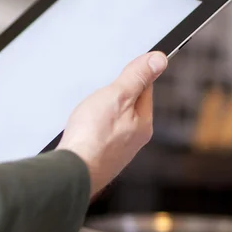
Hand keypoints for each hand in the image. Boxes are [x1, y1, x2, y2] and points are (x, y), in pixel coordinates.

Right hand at [57, 51, 167, 196]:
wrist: (71, 171)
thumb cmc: (93, 136)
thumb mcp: (117, 96)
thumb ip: (137, 77)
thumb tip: (159, 60)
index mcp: (144, 124)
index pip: (146, 89)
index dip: (132, 75)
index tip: (120, 70)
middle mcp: (134, 140)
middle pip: (128, 106)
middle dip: (114, 95)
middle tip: (99, 94)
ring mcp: (117, 151)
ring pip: (113, 121)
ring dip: (101, 113)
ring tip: (88, 113)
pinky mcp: (100, 158)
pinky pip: (100, 135)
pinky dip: (92, 129)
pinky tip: (83, 130)